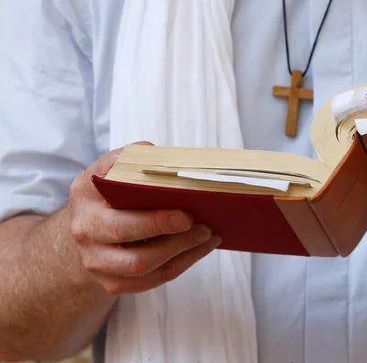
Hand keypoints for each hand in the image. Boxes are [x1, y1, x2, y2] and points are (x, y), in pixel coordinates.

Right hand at [68, 142, 221, 294]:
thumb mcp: (113, 169)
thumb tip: (158, 156)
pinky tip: (202, 248)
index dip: (147, 206)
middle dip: (166, 229)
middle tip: (200, 224)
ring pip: (140, 264)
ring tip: (208, 234)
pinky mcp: (112, 283)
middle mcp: (84, 229)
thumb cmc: (111, 194)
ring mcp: (95, 261)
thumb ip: (133, 159)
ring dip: (181, 250)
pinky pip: (151, 280)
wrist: (89, 231)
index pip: (113, 194)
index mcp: (86, 193)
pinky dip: (182, 264)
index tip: (184, 209)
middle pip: (124, 233)